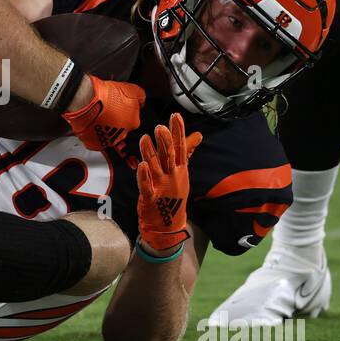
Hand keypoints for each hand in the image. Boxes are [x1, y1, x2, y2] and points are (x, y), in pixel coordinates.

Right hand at [61, 74, 145, 150]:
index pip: (134, 120)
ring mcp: (107, 141)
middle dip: (117, 122)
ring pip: (109, 136)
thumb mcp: (131, 88)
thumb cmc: (104, 95)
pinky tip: (92, 123)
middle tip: (109, 111)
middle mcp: (121, 135)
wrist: (84, 100)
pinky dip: (95, 133)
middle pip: (122, 130)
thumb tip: (142, 99)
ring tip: (99, 116)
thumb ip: (140, 96)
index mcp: (133, 123)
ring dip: (106, 128)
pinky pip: (96, 140)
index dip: (126, 112)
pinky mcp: (93, 144)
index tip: (120, 107)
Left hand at [136, 112, 202, 252]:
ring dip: (150, 153)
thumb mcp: (182, 173)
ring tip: (144, 138)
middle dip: (165, 141)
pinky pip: (146, 186)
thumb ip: (187, 152)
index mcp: (180, 170)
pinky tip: (142, 165)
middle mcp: (172, 176)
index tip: (176, 116)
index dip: (178, 131)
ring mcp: (162, 187)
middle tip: (160, 127)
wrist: (169, 225)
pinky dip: (144, 176)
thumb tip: (198, 135)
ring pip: (156, 167)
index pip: (180, 147)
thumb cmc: (173, 195)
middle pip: (169, 156)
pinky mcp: (151, 198)